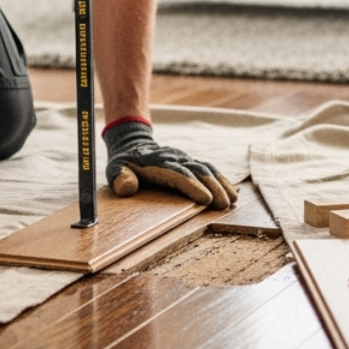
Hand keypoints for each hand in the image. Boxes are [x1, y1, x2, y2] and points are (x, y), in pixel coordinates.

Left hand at [104, 120, 237, 209]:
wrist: (133, 143)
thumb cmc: (124, 163)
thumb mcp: (115, 169)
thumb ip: (120, 178)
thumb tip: (127, 188)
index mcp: (157, 163)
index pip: (177, 174)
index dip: (192, 186)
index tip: (206, 199)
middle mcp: (175, 158)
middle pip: (197, 171)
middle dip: (214, 187)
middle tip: (225, 205)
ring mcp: (184, 159)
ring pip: (206, 169)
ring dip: (221, 184)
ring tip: (233, 200)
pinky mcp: (190, 162)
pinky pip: (209, 169)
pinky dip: (222, 180)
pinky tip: (232, 191)